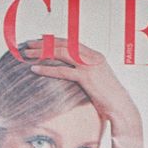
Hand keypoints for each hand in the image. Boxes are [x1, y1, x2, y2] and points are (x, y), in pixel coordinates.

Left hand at [20, 39, 144, 147]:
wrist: (121, 107)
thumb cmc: (109, 100)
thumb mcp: (97, 84)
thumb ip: (86, 78)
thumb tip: (74, 82)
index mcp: (94, 55)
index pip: (70, 43)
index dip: (53, 41)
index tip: (40, 41)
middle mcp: (91, 56)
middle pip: (63, 44)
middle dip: (44, 43)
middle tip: (28, 44)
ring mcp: (89, 65)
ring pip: (60, 53)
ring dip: (42, 52)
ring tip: (26, 54)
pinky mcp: (86, 76)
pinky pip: (62, 70)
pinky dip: (47, 69)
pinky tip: (35, 69)